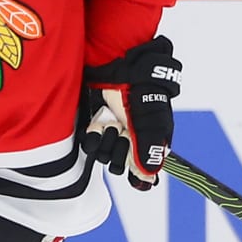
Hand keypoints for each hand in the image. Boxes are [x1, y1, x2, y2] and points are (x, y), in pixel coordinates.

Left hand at [80, 36, 181, 189]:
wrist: (120, 65)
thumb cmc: (142, 90)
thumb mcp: (151, 120)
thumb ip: (149, 148)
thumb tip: (149, 175)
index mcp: (150, 142)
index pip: (143, 172)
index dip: (137, 174)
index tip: (133, 170)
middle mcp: (131, 141)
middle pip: (121, 165)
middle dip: (119, 151)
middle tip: (123, 133)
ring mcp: (112, 134)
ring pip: (104, 156)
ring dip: (106, 141)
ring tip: (111, 122)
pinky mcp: (95, 127)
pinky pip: (90, 146)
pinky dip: (93, 137)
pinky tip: (98, 124)